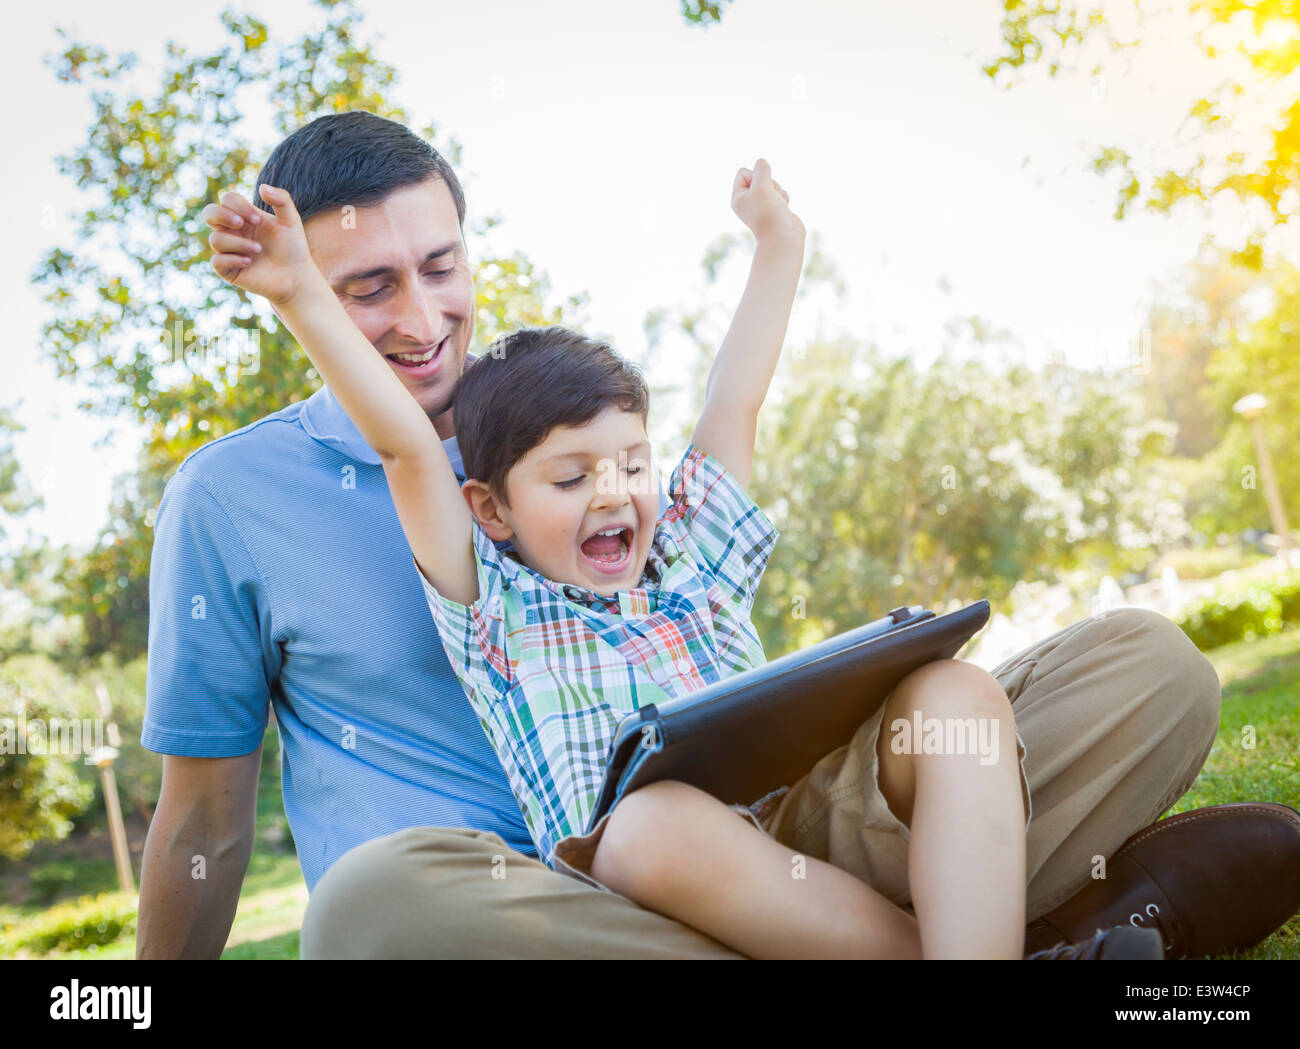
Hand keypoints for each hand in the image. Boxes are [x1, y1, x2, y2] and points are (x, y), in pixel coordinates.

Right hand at [203, 184, 316, 306]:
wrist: (297, 277)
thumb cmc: (293, 248)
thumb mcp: (291, 221)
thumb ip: (282, 200)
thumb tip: (262, 186)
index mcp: (245, 217)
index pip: (228, 200)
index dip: (239, 206)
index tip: (258, 220)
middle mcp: (233, 232)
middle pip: (209, 213)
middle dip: (222, 215)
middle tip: (241, 224)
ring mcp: (229, 251)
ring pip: (215, 239)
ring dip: (238, 243)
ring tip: (258, 250)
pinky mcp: (229, 270)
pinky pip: (217, 261)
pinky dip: (232, 259)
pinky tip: (249, 262)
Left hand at [731, 159, 804, 242]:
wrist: (783, 236)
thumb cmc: (769, 212)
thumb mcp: (762, 185)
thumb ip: (761, 170)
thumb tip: (761, 162)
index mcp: (737, 198)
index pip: (743, 172)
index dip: (755, 176)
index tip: (759, 191)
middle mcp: (748, 201)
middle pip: (760, 176)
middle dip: (769, 184)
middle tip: (770, 199)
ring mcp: (761, 205)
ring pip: (772, 184)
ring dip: (778, 191)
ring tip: (778, 205)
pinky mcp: (774, 208)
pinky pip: (780, 192)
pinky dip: (784, 198)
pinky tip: (784, 209)